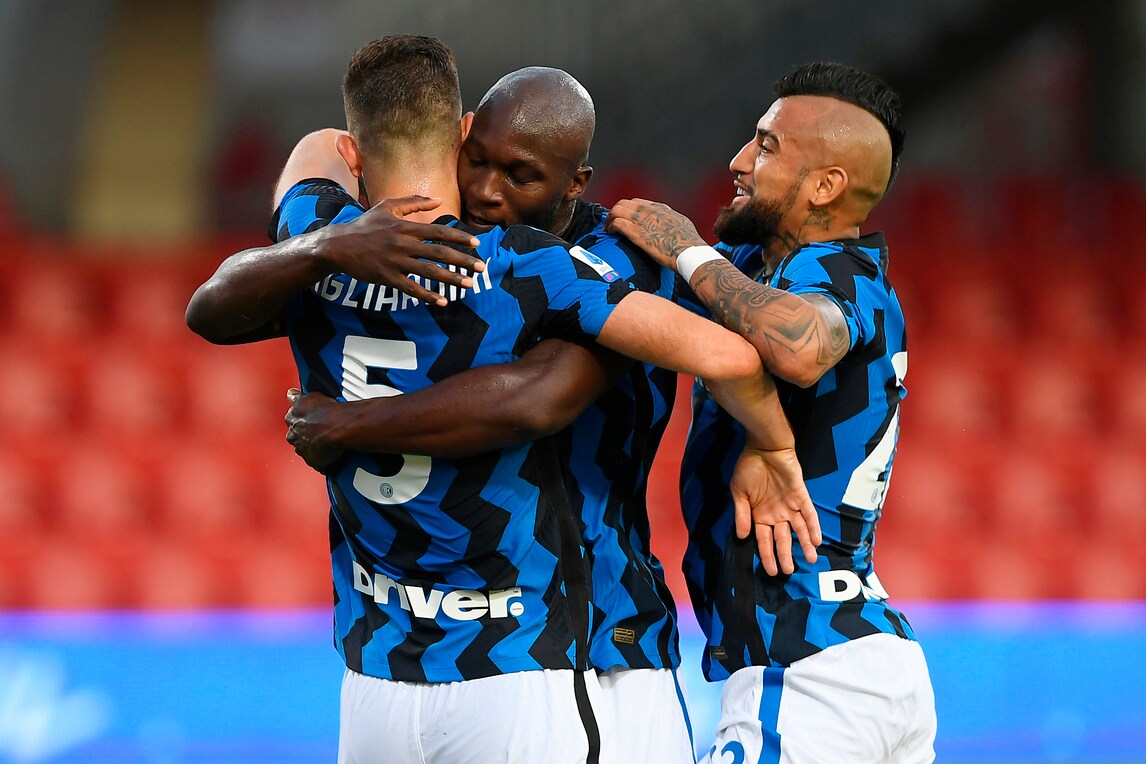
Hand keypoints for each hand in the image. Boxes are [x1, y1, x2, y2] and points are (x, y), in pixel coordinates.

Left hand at [285, 389, 343, 472]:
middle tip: (321, 431)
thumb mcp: (308, 397)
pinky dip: (325, 459)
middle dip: (306, 435)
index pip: (292, 421)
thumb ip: (297, 397)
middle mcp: (294, 437)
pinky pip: (319, 462)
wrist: (338, 427)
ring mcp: (304, 451)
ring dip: (316, 448)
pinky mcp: (315, 462)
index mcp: (291, 420)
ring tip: (330, 443)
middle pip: (297, 437)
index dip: (302, 420)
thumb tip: (290, 394)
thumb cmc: (325, 410)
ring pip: (308, 450)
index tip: (310, 419)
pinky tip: (334, 454)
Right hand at [316, 196, 484, 305]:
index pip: (439, 231)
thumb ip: (414, 201)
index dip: (459, 237)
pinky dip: (428, 296)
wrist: (338, 245)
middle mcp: (404, 244)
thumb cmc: (365, 224)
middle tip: (481, 267)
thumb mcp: (388, 207)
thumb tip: (439, 199)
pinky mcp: (387, 277)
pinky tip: (443, 302)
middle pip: (439, 253)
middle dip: (463, 261)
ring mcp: (396, 262)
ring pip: (429, 272)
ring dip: (451, 279)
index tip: (476, 244)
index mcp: (406, 227)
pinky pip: (411, 288)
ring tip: (469, 284)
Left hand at [605, 198, 705, 268]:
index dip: (627, 209)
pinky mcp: (637, 233)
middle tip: (611, 223)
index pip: (636, 202)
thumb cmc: (688, 242)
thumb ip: (670, 219)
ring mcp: (642, 220)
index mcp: (660, 208)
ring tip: (608, 228)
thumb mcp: (681, 223)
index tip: (624, 218)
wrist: (689, 251)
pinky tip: (610, 233)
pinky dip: (610, 226)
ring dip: (609, 219)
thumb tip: (667, 222)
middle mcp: (649, 210)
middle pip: (623, 203)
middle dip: (615, 212)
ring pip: (617, 210)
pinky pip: (617, 223)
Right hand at [730, 444, 820, 575]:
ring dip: (804, 544)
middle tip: (789, 571)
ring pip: (799, 530)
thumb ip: (742, 514)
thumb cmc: (748, 468)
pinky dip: (813, 527)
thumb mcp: (738, 492)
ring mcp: (789, 506)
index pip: (764, 540)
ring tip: (810, 560)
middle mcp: (776, 514)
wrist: (763, 447)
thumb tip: (742, 536)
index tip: (770, 571)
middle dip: (785, 555)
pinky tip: (816, 539)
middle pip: (782, 539)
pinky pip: (809, 514)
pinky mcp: (801, 496)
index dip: (767, 555)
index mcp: (759, 515)